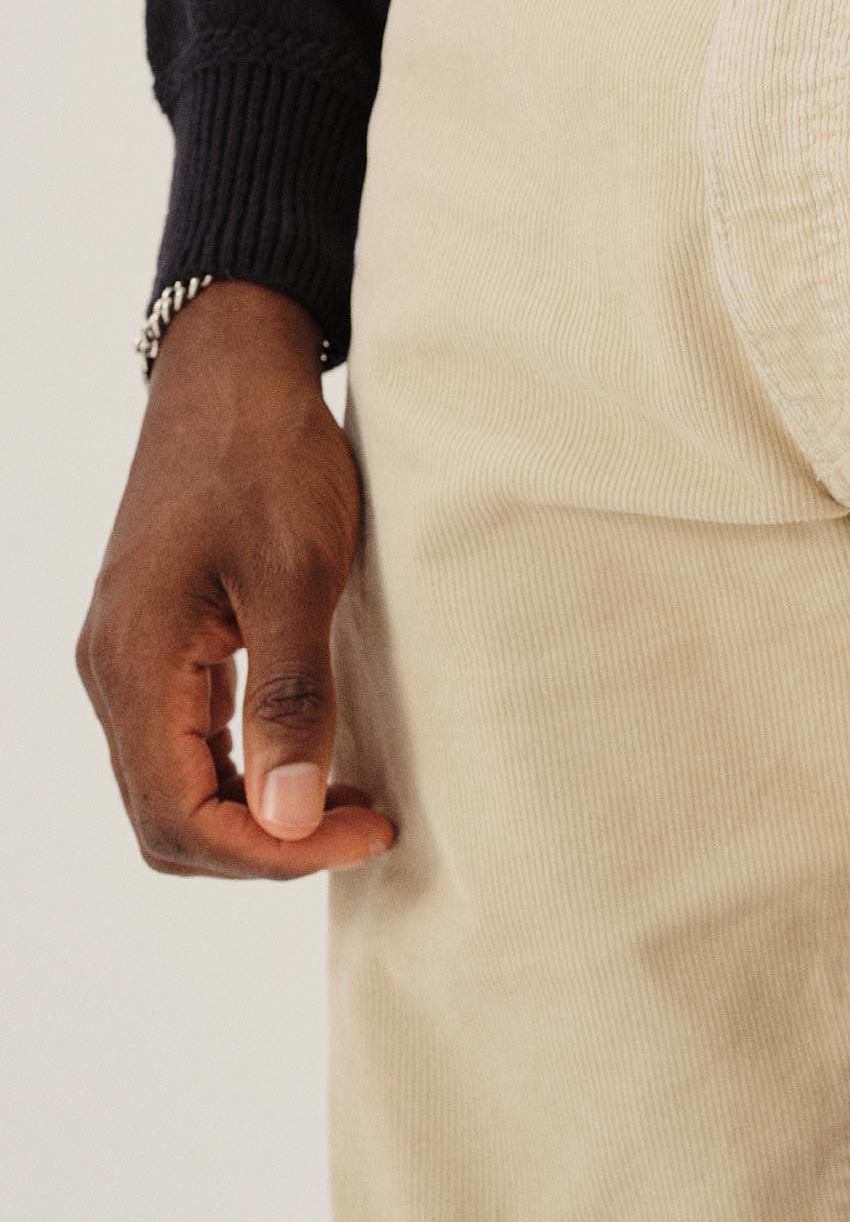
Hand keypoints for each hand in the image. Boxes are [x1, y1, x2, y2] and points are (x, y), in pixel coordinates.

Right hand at [77, 281, 394, 877]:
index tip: (362, 832)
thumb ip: (290, 697)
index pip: (179, 817)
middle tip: (365, 825)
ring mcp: (131, 655)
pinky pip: (187, 739)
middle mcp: (113, 671)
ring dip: (258, 812)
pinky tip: (312, 755)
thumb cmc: (269, 458)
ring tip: (351, 803)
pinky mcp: (161, 638)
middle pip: (168, 819)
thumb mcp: (297, 576)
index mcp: (134, 664)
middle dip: (266, 844)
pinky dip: (246, 769)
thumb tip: (290, 816)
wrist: (235, 371)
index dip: (271, 850)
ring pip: (176, 784)